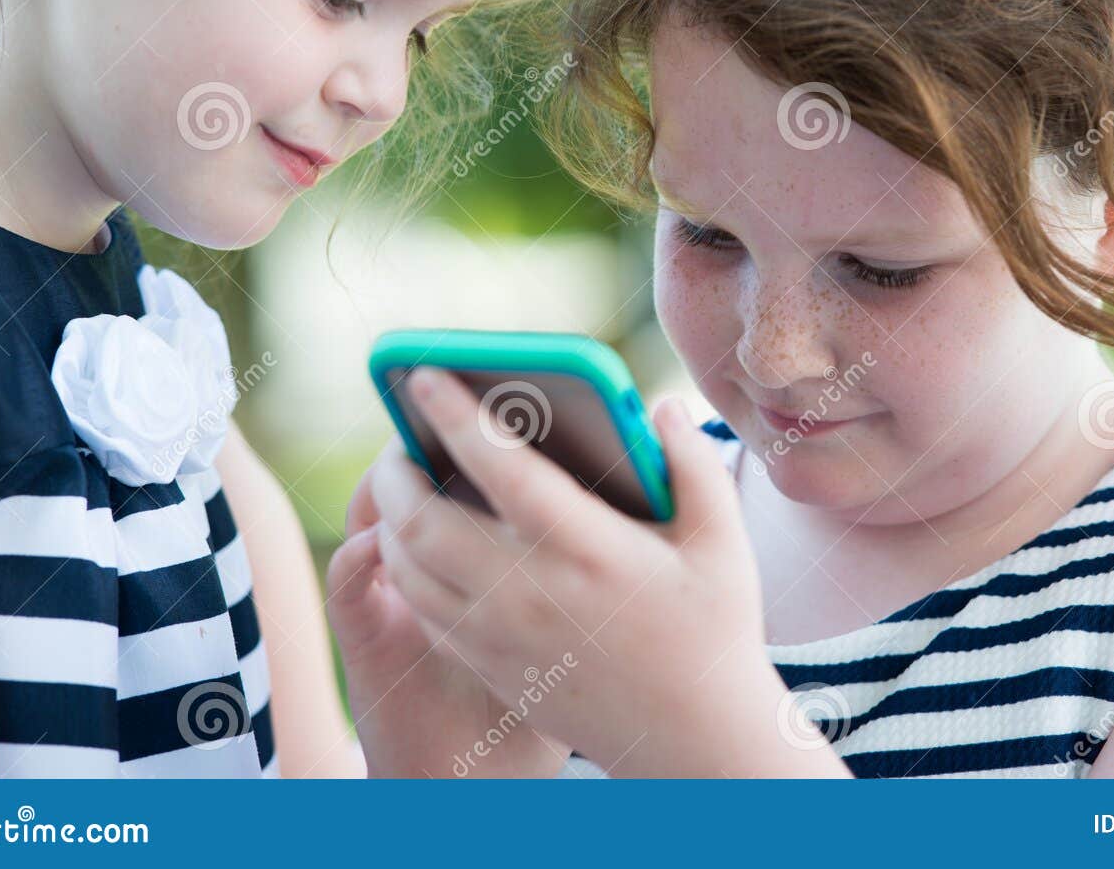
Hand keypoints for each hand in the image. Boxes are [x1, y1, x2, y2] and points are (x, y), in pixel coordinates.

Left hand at [370, 368, 849, 776]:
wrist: (695, 740)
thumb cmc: (713, 631)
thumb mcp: (723, 542)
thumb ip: (693, 464)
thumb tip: (662, 404)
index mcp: (591, 551)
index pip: (503, 470)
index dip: (456, 416)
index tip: (425, 373)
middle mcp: (534, 595)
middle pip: (425, 523)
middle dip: (396, 471)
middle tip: (397, 438)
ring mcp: (504, 638)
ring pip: (408, 570)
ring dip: (390, 521)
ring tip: (402, 485)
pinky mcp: (492, 667)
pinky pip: (422, 612)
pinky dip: (404, 570)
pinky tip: (418, 544)